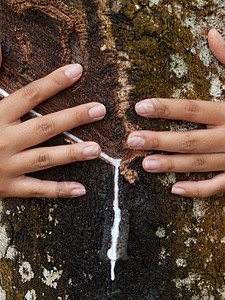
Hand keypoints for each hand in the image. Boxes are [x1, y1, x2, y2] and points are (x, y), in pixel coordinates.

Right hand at [0, 48, 105, 197]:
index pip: (30, 94)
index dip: (54, 82)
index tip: (77, 71)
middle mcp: (4, 139)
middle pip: (44, 126)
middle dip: (73, 117)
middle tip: (100, 110)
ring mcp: (7, 165)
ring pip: (44, 158)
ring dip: (71, 153)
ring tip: (96, 149)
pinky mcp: (8, 187)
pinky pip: (37, 190)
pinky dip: (58, 191)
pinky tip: (81, 189)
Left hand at [128, 29, 224, 197]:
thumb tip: (212, 33)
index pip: (193, 109)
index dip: (166, 108)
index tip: (140, 107)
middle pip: (189, 140)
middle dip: (159, 141)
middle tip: (132, 140)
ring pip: (199, 164)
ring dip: (171, 165)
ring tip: (145, 164)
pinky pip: (218, 186)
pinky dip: (199, 190)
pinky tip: (175, 189)